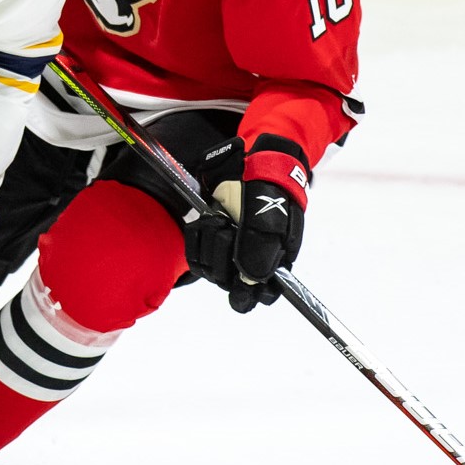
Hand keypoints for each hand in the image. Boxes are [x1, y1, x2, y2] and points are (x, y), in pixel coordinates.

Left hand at [182, 136, 308, 313]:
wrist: (253, 166)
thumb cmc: (268, 194)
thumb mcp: (270, 221)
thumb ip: (261, 253)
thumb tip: (251, 281)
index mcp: (269, 265)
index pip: (254, 298)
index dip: (244, 292)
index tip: (239, 273)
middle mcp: (245, 264)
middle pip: (226, 283)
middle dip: (224, 256)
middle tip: (231, 230)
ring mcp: (224, 253)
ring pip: (209, 270)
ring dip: (211, 243)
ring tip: (221, 220)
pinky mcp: (206, 240)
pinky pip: (194, 255)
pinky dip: (197, 236)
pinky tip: (208, 221)